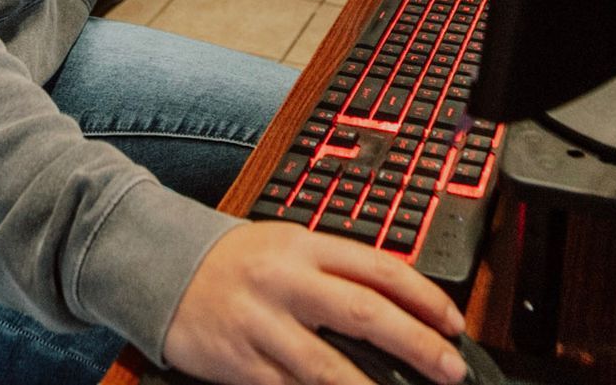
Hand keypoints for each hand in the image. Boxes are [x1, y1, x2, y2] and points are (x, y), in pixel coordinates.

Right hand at [163, 222, 468, 384]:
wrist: (163, 267)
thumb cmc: (239, 262)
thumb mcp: (290, 247)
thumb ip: (338, 272)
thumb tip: (401, 309)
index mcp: (305, 247)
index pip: (379, 268)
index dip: (424, 297)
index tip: (452, 324)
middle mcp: (286, 281)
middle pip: (363, 313)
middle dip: (416, 344)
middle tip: (449, 368)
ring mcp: (261, 323)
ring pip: (327, 365)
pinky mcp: (238, 360)